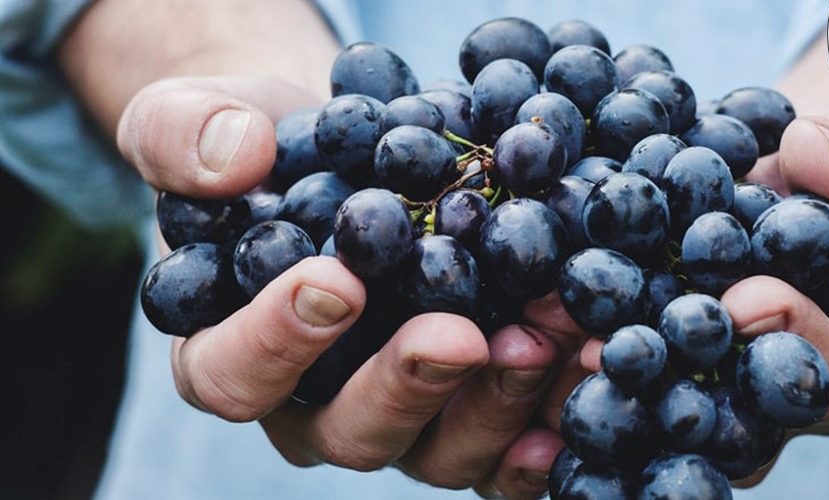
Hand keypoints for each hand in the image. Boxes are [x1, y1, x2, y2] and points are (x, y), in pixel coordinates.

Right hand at [118, 75, 578, 498]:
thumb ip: (185, 136)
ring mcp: (400, 415)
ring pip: (439, 449)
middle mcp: (314, 405)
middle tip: (460, 335)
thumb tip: (235, 159)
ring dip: (496, 401)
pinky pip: (506, 444)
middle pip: (350, 432)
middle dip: (409, 386)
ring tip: (546, 337)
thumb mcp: (197, 118)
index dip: (277, 342)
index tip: (336, 282)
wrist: (348, 154)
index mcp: (229, 353)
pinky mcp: (467, 408)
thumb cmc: (263, 149)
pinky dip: (546, 420)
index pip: (233, 375)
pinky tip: (583, 375)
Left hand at [566, 113, 828, 487]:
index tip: (748, 299)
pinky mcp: (641, 374)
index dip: (796, 340)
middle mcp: (764, 403)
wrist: (775, 181)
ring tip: (555, 342)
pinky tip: (522, 331)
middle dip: (676, 381)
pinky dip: (564, 358)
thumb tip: (814, 157)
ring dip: (604, 384)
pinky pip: (608, 382)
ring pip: (657, 416)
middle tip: (619, 350)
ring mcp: (698, 395)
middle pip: (731, 422)